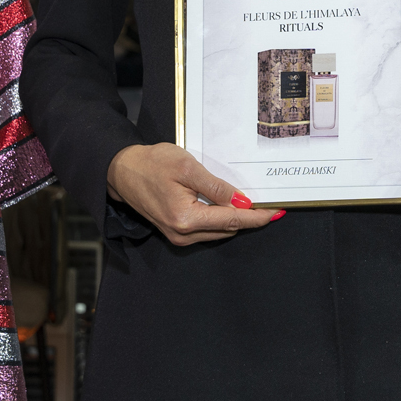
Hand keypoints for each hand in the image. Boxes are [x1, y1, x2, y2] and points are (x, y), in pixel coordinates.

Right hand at [107, 142, 283, 244]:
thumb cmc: (152, 164)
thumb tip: (241, 202)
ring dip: (234, 217)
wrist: (122, 171)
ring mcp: (179, 237)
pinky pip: (208, 229)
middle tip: (266, 200)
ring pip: (220, 230)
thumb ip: (216, 187)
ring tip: (246, 200)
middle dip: (248, 216)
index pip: (232, 220)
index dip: (258, 217)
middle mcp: (183, 234)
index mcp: (186, 219)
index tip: (277, 212)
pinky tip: (224, 203)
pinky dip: (220, 218)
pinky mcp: (176, 233)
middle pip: (229, 228)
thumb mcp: (187, 167)